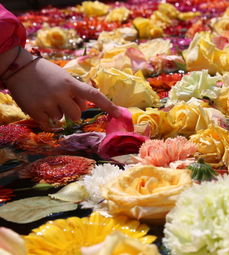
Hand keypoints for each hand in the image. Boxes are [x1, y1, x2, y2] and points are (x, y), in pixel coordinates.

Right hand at [5, 49, 119, 127]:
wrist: (18, 67)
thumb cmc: (46, 73)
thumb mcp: (64, 77)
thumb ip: (76, 92)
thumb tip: (83, 109)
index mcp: (71, 83)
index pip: (93, 95)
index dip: (107, 105)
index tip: (119, 113)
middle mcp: (61, 93)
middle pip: (77, 115)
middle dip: (73, 111)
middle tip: (62, 100)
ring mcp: (48, 103)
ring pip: (62, 119)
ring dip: (57, 112)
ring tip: (47, 98)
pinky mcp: (35, 111)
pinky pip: (49, 123)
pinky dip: (46, 116)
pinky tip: (39, 104)